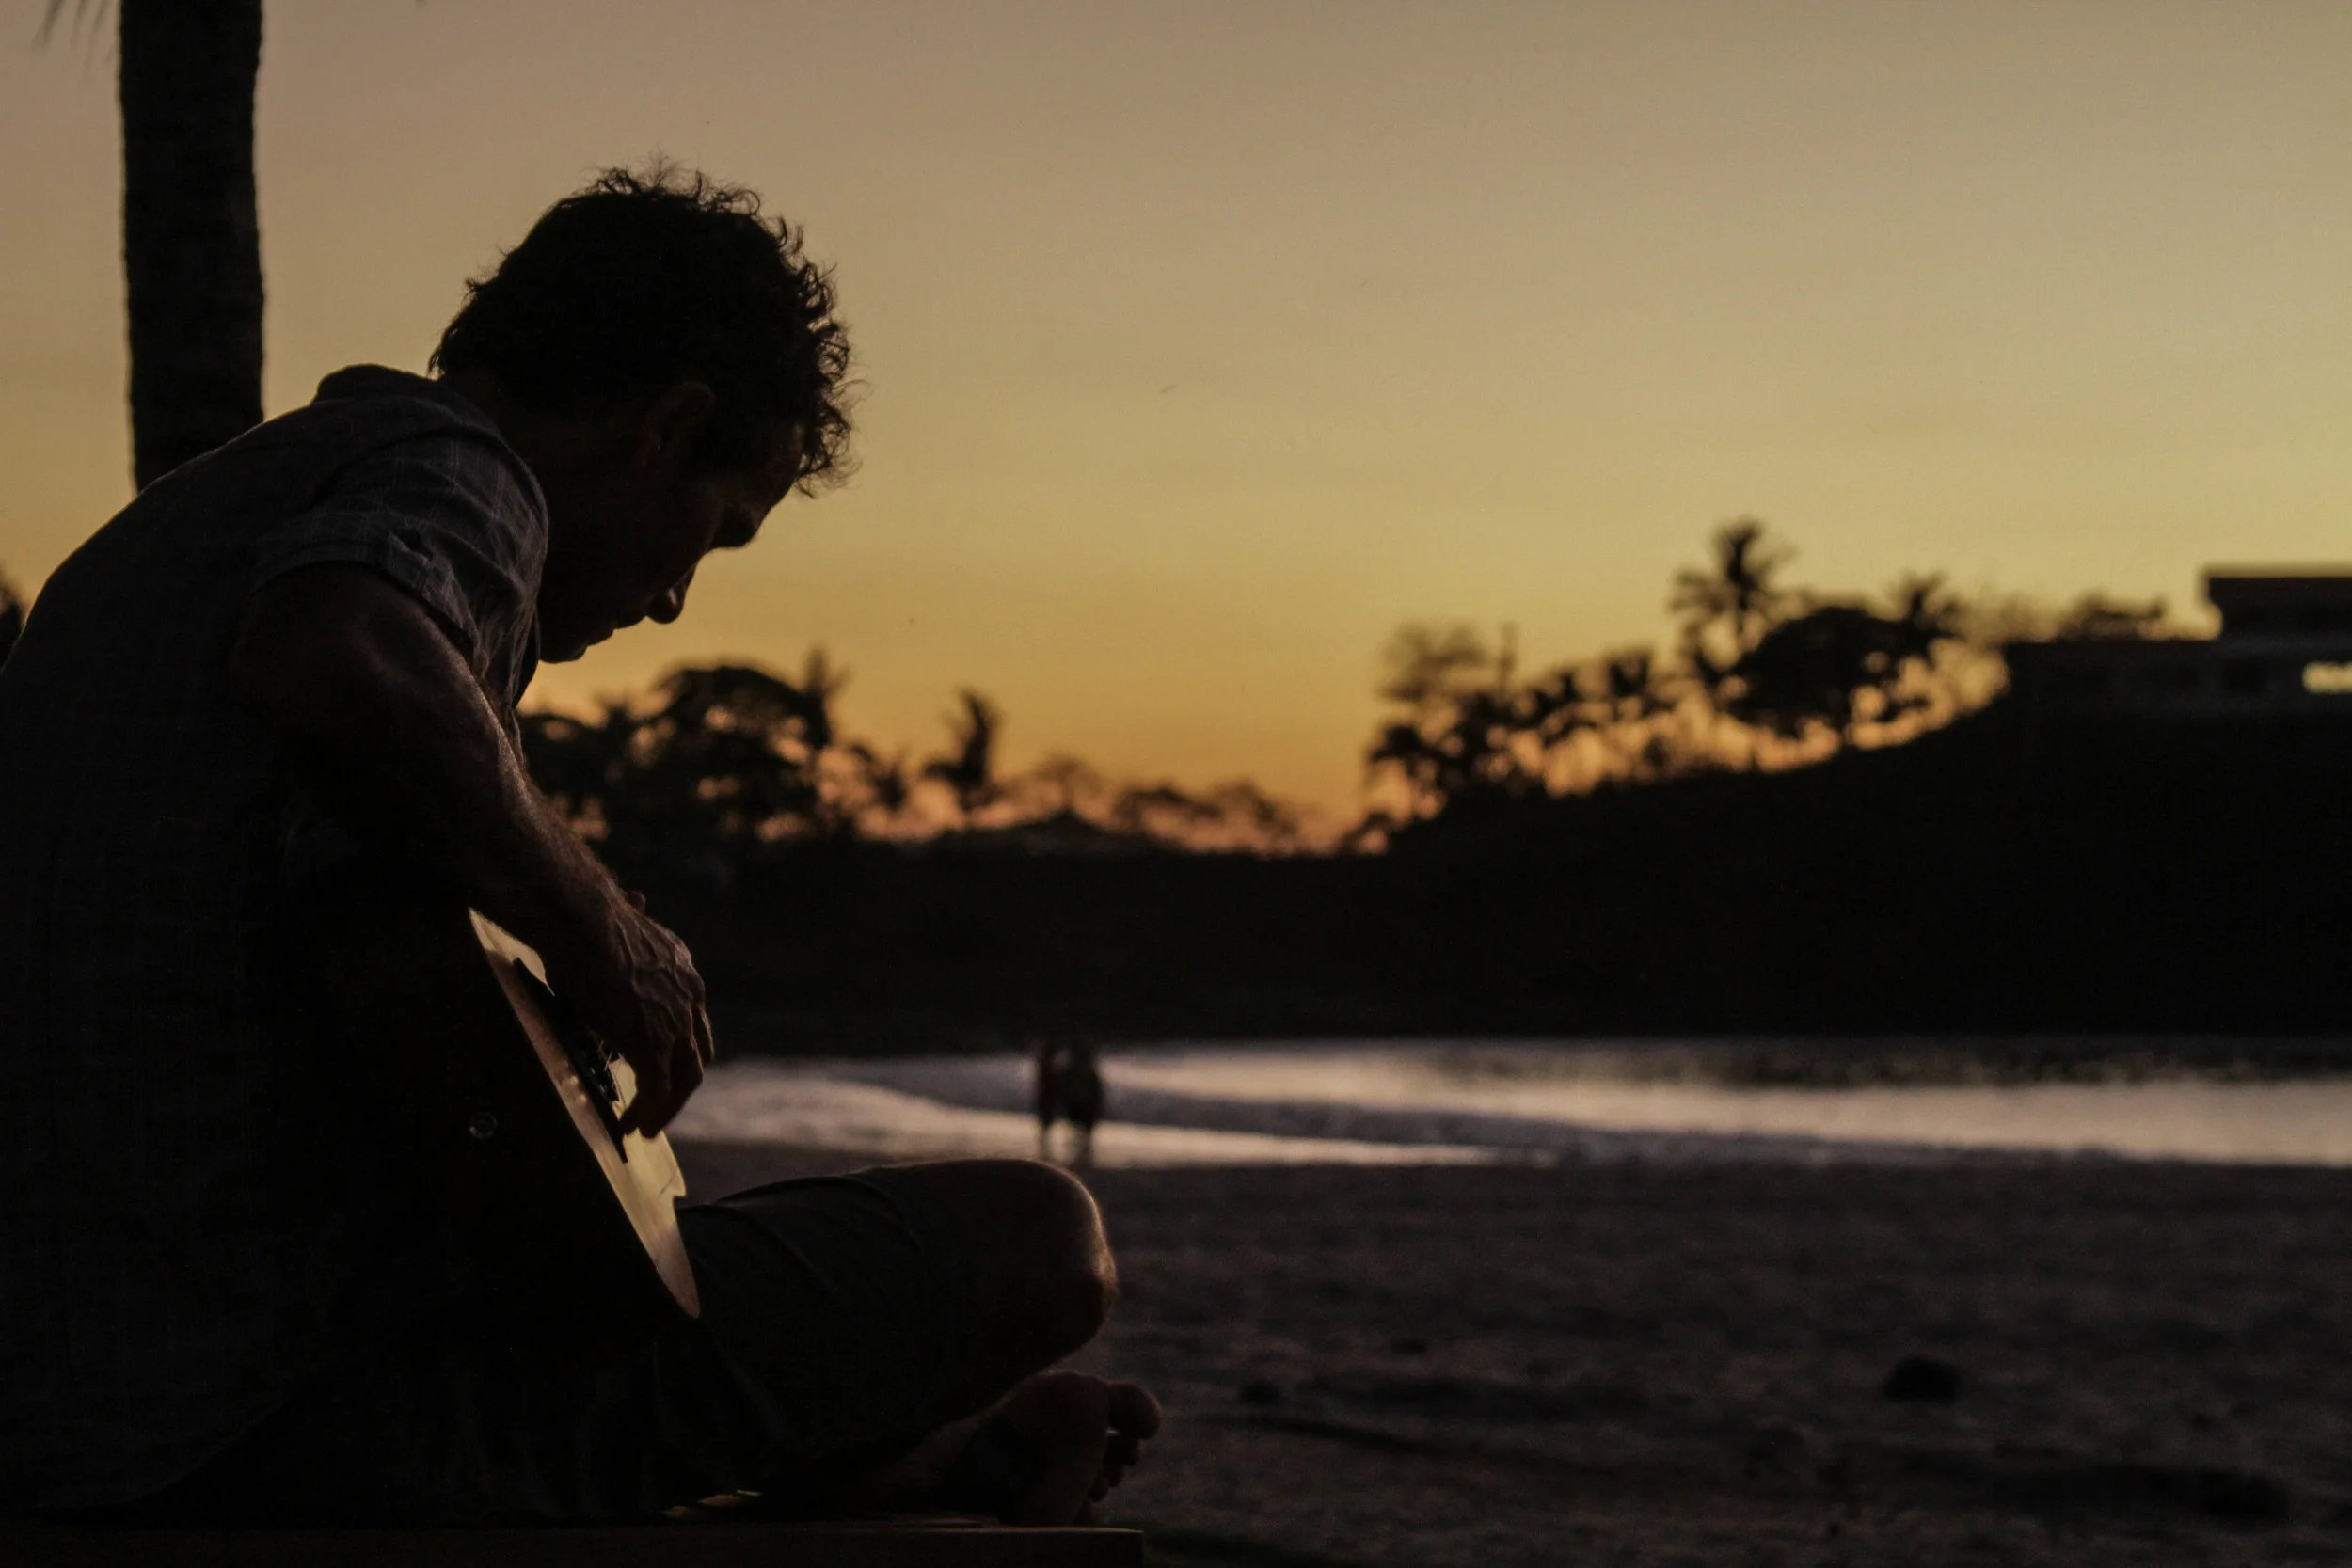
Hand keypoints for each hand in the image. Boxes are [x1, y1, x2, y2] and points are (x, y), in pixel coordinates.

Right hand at [544, 888, 713, 1135]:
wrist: (586, 923)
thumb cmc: (590, 919)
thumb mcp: (624, 918)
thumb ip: (635, 917)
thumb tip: (637, 898)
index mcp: (684, 972)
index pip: (696, 1021)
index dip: (683, 1047)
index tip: (668, 1063)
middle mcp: (689, 999)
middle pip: (697, 1054)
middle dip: (681, 1083)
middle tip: (662, 1104)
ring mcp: (674, 1024)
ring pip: (684, 1079)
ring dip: (667, 1106)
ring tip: (647, 1126)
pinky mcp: (652, 1045)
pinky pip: (656, 1091)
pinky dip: (648, 1112)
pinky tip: (633, 1124)